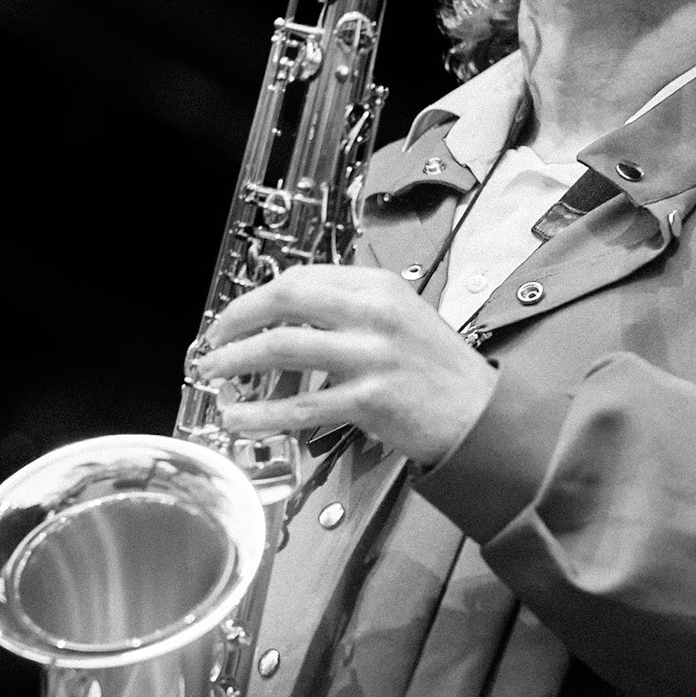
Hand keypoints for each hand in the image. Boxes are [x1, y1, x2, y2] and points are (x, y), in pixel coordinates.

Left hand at [192, 264, 498, 467]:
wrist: (482, 416)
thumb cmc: (440, 371)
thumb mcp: (401, 318)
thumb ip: (351, 310)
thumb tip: (290, 314)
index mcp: (378, 287)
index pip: (302, 278)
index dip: (258, 296)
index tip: (237, 314)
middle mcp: (373, 314)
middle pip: (285, 299)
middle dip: (238, 318)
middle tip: (214, 338)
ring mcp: (370, 356)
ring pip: (283, 348)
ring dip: (238, 360)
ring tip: (213, 373)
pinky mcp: (369, 400)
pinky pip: (300, 406)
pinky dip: (262, 413)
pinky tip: (239, 418)